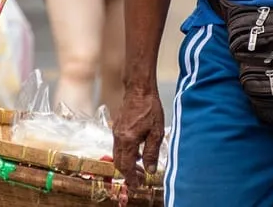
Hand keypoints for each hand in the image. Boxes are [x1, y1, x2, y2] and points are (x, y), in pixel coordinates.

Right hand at [113, 79, 164, 193]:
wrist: (139, 89)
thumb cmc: (149, 108)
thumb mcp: (156, 132)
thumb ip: (152, 152)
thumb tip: (150, 169)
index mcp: (128, 141)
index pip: (127, 166)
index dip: (132, 177)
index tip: (137, 184)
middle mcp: (118, 138)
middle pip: (119, 162)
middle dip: (128, 173)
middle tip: (139, 179)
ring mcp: (116, 132)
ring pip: (118, 154)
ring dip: (127, 163)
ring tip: (140, 167)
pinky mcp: (117, 127)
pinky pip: (118, 146)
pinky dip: (126, 153)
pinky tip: (137, 152)